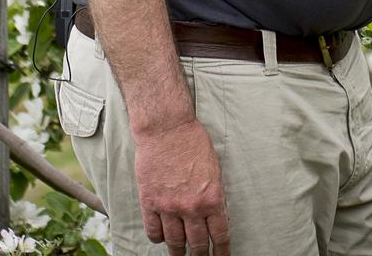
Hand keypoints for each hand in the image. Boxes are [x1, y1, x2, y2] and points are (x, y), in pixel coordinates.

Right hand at [134, 119, 229, 255]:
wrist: (166, 128)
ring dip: (178, 252)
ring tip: (180, 255)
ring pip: (174, 243)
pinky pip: (153, 232)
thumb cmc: (192, 141)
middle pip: (197, 245)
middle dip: (201, 255)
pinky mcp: (150, 203)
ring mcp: (169, 207)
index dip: (222, 251)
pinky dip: (158, 238)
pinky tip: (162, 237)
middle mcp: (191, 207)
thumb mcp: (214, 167)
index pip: (219, 235)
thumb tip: (216, 213)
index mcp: (212, 197)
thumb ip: (214, 193)